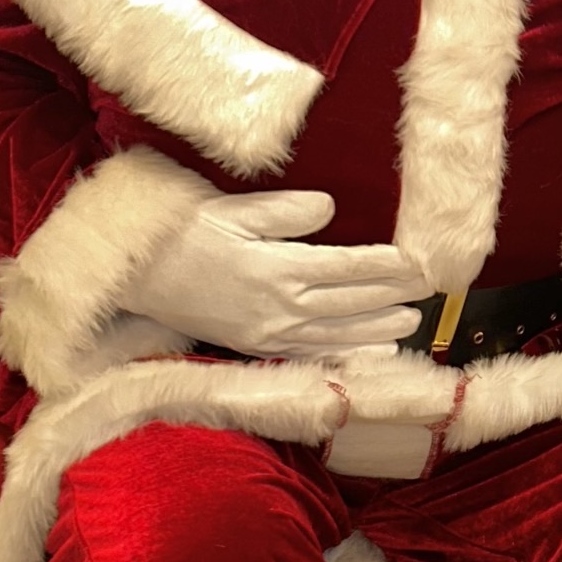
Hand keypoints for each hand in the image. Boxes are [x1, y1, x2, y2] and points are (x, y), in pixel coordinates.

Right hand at [125, 188, 427, 356]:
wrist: (132, 275)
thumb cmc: (179, 232)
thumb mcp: (231, 209)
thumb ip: (284, 212)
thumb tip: (329, 209)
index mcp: (276, 268)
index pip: (348, 268)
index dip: (388, 267)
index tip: (419, 261)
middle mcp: (278, 307)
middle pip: (351, 302)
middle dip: (394, 296)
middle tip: (429, 291)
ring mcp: (268, 332)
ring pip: (337, 332)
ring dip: (378, 329)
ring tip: (410, 324)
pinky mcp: (255, 346)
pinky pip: (310, 353)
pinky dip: (343, 352)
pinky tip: (367, 352)